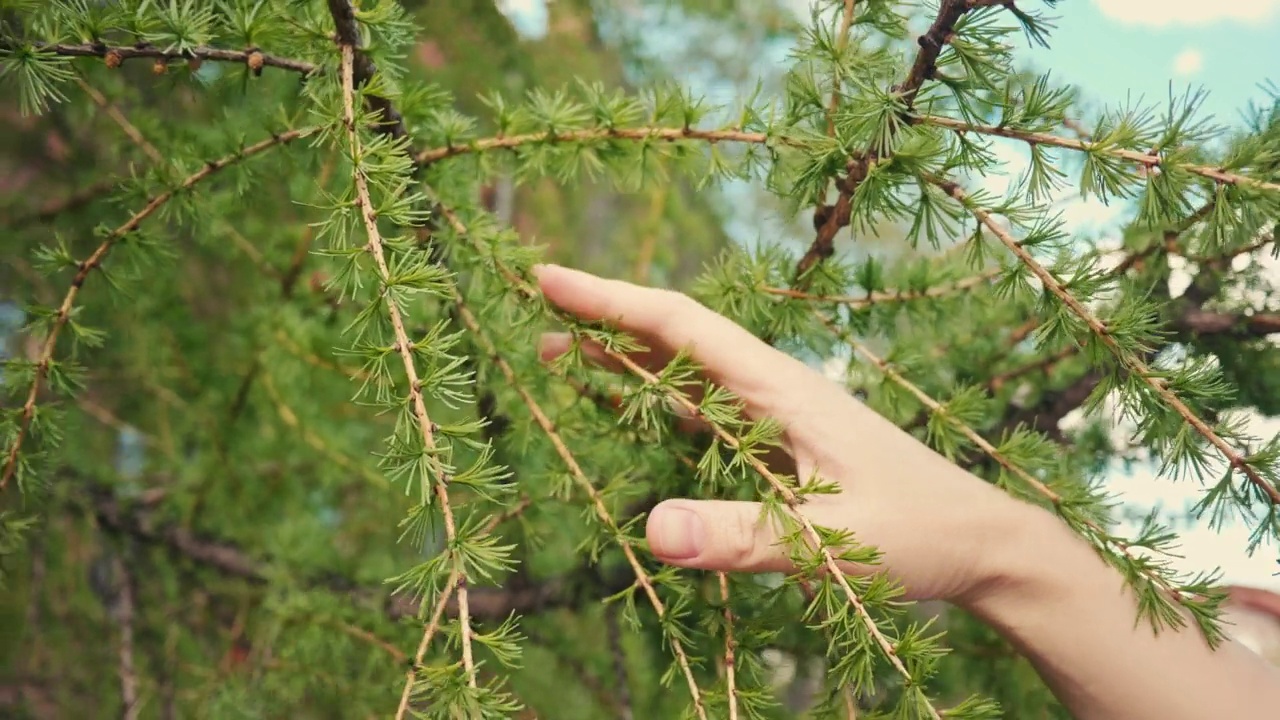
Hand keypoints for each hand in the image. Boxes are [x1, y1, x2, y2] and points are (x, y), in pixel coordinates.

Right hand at [534, 263, 1027, 603]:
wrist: (983, 544)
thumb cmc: (921, 534)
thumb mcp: (834, 542)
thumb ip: (745, 536)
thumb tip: (648, 530)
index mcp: (783, 390)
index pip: (682, 327)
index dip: (612, 301)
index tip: (548, 279)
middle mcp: (774, 390)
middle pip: (676, 338)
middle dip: (604, 319)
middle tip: (535, 307)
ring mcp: (777, 417)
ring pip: (685, 374)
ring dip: (622, 360)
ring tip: (556, 352)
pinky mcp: (781, 445)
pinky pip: (703, 412)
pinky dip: (654, 401)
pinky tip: (626, 407)